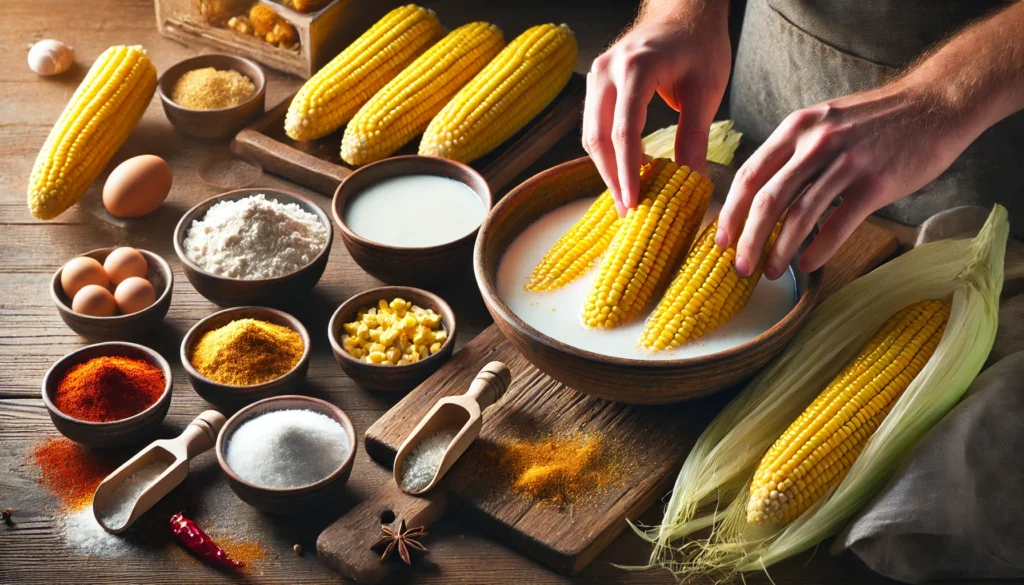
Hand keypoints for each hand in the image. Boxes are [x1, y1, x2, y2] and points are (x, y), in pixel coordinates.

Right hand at [582, 2, 730, 215]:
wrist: (683, 11)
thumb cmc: (698, 44)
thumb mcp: (705, 90)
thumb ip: (694, 136)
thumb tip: (691, 182)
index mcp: (636, 69)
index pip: (624, 132)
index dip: (627, 172)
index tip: (635, 203)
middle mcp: (607, 71)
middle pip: (598, 137)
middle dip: (611, 178)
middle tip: (628, 210)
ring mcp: (597, 76)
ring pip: (591, 134)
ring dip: (606, 168)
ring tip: (626, 197)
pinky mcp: (596, 83)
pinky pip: (594, 125)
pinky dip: (606, 152)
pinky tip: (624, 173)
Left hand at [716, 79, 981, 279]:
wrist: (936, 104)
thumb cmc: (876, 120)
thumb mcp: (824, 122)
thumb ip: (794, 151)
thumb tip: (761, 194)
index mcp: (796, 128)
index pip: (749, 174)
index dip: (730, 211)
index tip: (720, 239)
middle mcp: (815, 142)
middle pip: (766, 200)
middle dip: (747, 239)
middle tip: (739, 266)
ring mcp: (846, 161)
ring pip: (798, 215)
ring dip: (779, 250)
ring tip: (770, 272)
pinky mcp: (875, 182)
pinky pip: (837, 223)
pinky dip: (818, 249)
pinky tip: (807, 265)